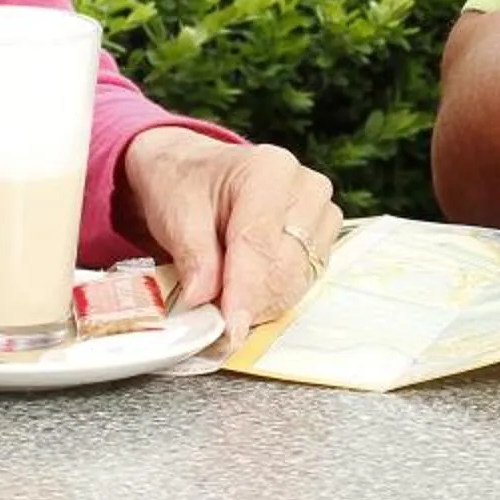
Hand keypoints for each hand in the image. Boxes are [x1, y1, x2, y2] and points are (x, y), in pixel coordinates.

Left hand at [120, 130, 341, 347]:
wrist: (198, 176)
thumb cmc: (186, 186)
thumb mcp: (176, 213)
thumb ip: (194, 256)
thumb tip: (204, 298)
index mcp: (269, 170)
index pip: (260, 241)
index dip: (244, 290)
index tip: (229, 329)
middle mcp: (306, 188)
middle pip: (286, 264)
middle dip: (249, 300)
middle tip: (212, 319)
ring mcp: (321, 214)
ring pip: (298, 279)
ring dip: (261, 302)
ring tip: (223, 297)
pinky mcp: (323, 239)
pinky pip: (303, 283)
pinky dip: (272, 298)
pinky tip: (245, 292)